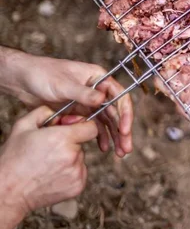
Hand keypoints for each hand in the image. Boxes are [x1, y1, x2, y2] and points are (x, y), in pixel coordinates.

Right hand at [0, 107, 97, 228]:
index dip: (82, 126)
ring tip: (48, 164)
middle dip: (70, 143)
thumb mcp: (22, 127)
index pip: (91, 127)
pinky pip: (79, 173)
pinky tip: (52, 175)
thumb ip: (44, 112)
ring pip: (80, 158)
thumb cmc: (13, 159)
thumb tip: (60, 112)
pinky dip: (70, 172)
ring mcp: (76, 173)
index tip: (72, 129)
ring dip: (69, 158)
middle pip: (82, 143)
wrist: (7, 192)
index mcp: (62, 138)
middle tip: (50, 150)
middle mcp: (73, 155)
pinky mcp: (78, 187)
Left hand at [1, 49, 132, 156]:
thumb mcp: (63, 84)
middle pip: (116, 112)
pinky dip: (100, 137)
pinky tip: (103, 148)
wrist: (24, 80)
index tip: (125, 130)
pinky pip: (94, 126)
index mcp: (98, 78)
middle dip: (122, 131)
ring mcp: (90, 102)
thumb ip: (83, 93)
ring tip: (120, 153)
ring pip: (108, 121)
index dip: (125, 113)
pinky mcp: (80, 112)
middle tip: (126, 148)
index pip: (119, 96)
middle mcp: (98, 90)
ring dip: (114, 136)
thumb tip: (102, 100)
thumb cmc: (43, 74)